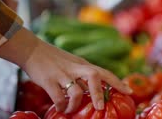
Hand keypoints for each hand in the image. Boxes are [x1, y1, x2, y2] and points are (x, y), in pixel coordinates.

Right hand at [0, 29, 131, 113]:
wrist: (32, 50)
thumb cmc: (54, 59)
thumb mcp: (73, 64)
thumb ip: (83, 75)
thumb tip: (96, 89)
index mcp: (83, 64)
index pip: (104, 72)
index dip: (117, 82)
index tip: (129, 91)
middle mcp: (75, 68)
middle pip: (94, 76)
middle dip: (99, 93)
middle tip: (100, 107)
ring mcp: (62, 74)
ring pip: (76, 91)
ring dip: (75, 105)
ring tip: (71, 110)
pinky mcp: (49, 80)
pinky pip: (59, 97)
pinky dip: (61, 106)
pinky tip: (60, 108)